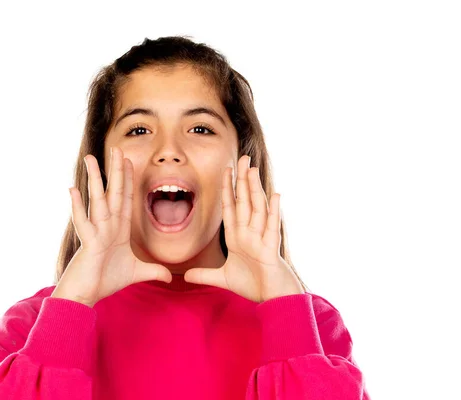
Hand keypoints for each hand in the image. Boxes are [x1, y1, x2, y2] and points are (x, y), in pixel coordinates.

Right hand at [52, 147, 171, 306]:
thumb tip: (171, 276)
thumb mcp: (136, 273)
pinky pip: (82, 222)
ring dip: (95, 179)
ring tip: (91, 158)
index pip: (126, 200)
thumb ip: (153, 271)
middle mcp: (107, 226)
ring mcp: (96, 232)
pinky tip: (73, 189)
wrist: (85, 296)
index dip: (129, 181)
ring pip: (97, 200)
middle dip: (116, 171)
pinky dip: (77, 206)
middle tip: (117, 149)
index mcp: (118, 229)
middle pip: (113, 192)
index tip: (131, 162)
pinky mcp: (87, 243)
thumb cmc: (105, 281)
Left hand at [184, 155, 304, 302]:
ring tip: (253, 169)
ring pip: (258, 208)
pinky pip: (272, 226)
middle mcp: (250, 233)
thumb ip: (204, 275)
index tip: (225, 171)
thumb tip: (185, 277)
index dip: (228, 189)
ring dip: (255, 188)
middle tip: (242, 158)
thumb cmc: (253, 285)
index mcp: (238, 237)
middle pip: (245, 201)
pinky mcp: (271, 248)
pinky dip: (275, 210)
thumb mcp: (222, 279)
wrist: (273, 299)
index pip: (231, 208)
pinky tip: (276, 194)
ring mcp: (261, 238)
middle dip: (242, 180)